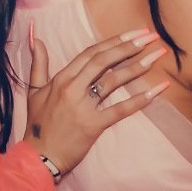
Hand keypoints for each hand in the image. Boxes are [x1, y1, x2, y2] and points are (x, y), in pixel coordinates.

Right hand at [24, 26, 171, 174]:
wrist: (39, 157)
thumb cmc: (38, 125)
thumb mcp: (34, 91)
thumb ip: (38, 63)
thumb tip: (35, 36)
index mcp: (61, 78)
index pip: (91, 52)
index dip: (114, 40)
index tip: (133, 33)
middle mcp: (72, 88)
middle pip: (104, 61)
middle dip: (129, 46)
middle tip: (150, 37)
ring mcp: (83, 107)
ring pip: (113, 80)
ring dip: (137, 67)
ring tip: (156, 57)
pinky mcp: (93, 125)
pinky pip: (120, 110)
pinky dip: (140, 100)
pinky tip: (157, 90)